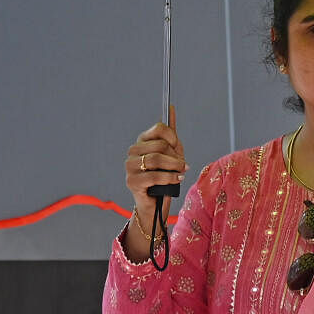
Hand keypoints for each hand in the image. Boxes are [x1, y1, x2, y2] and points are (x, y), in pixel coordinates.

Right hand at [125, 105, 187, 227]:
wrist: (157, 203)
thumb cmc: (164, 177)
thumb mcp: (171, 154)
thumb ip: (170, 134)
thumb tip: (170, 109)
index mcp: (142, 142)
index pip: (159, 129)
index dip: (173, 137)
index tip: (178, 147)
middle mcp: (133, 152)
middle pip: (160, 145)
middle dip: (176, 156)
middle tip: (183, 165)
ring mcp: (130, 167)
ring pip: (157, 159)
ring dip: (175, 166)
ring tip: (182, 172)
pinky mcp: (132, 182)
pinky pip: (154, 175)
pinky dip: (170, 177)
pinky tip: (177, 179)